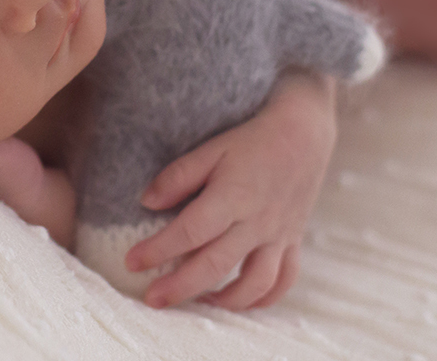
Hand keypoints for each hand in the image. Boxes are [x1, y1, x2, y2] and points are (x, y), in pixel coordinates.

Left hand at [124, 71, 337, 309]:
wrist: (304, 133)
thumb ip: (179, 176)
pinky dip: (264, 298)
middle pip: (215, 264)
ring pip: (255, 283)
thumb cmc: (252, 140)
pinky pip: (284, 280)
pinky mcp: (293, 242)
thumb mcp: (211, 149)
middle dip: (180, 287)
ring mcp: (278, 236)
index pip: (190, 231)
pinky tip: (240, 301)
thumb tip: (147, 202)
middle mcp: (256, 222)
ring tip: (198, 303)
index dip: (158, 250)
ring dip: (225, 301)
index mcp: (232, 196)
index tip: (132, 262)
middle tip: (151, 299)